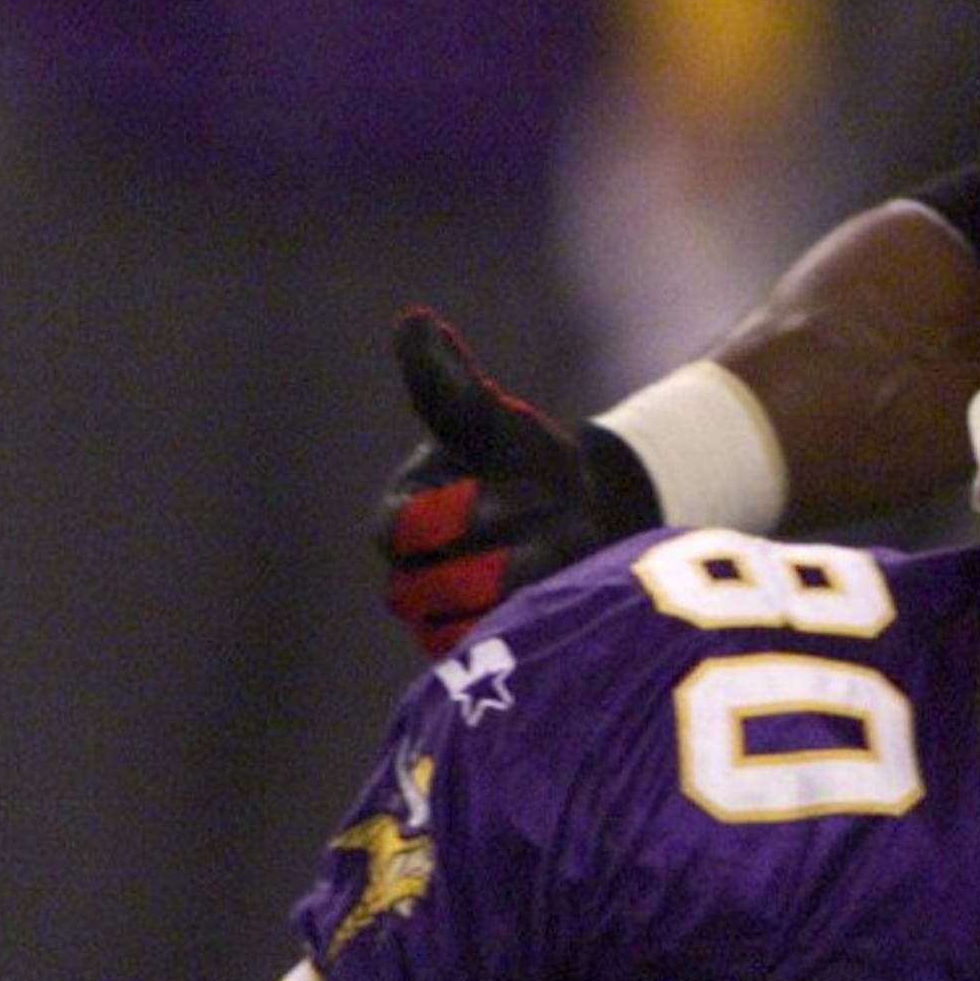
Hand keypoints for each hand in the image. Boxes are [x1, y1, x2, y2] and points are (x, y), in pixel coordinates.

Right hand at [378, 309, 658, 656]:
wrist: (580, 515)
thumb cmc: (524, 459)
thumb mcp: (494, 420)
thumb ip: (449, 384)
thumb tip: (412, 320)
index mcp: (399, 517)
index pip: (400, 532)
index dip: (452, 517)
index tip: (504, 492)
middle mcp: (409, 575)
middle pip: (428, 589)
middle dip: (496, 558)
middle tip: (550, 529)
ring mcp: (441, 622)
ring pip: (461, 628)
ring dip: (520, 595)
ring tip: (563, 559)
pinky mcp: (479, 656)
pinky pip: (491, 659)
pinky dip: (529, 631)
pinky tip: (565, 598)